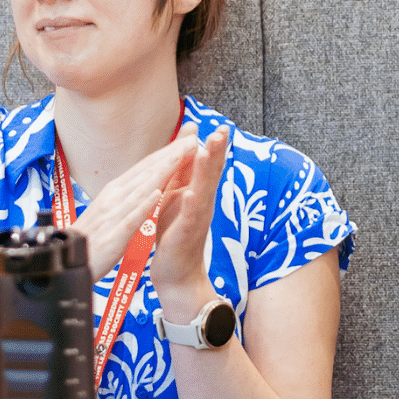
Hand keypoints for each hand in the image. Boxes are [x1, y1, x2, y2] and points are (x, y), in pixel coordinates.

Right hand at [72, 132, 201, 280]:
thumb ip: (126, 196)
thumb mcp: (109, 211)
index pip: (146, 167)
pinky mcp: (112, 237)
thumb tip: (145, 182)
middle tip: (193, 138)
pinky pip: (129, 220)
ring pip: (141, 189)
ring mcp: (112, 216)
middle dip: (171, 154)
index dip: (168, 152)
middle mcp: (113, 198)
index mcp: (115, 191)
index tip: (189, 139)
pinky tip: (157, 195)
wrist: (64, 264)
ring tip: (181, 156)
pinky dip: (143, 206)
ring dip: (162, 172)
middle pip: (147, 172)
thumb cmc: (89, 240)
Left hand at [150, 127, 229, 317]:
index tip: (219, 125)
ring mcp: (199, 216)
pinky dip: (193, 198)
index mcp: (198, 192)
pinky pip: (192, 212)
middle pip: (213, 171)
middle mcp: (203, 201)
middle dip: (217, 150)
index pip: (208, 163)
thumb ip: (183, 172)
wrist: (177, 272)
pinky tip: (191, 190)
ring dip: (208, 167)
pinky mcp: (189, 231)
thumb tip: (190, 144)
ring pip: (205, 187)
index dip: (214, 145)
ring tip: (210, 147)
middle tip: (223, 129)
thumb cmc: (175, 233)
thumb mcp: (177, 196)